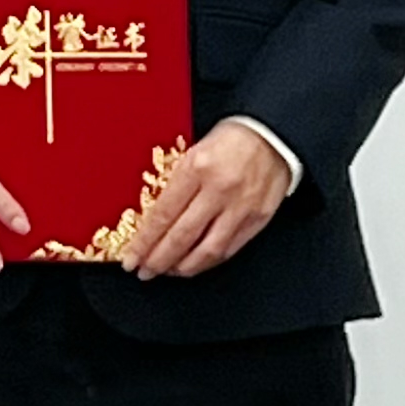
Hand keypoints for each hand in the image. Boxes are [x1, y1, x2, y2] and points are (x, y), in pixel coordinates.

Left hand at [127, 121, 290, 280]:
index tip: (131, 258)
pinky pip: (229, 250)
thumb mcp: (194, 150)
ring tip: (168, 271)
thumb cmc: (231, 139)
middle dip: (158, 260)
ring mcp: (240, 207)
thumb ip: (177, 183)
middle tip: (144, 271)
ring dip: (183, 267)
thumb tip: (154, 218)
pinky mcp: (257, 219)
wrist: (273, 134)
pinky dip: (209, 261)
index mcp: (197, 167)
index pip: (163, 215)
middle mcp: (219, 190)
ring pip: (207, 251)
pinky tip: (196, 264)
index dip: (144, 243)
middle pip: (181, 237)